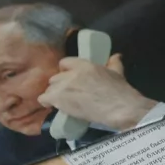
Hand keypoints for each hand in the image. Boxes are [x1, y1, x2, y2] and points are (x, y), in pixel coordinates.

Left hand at [38, 54, 156, 130]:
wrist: (118, 108)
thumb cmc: (120, 91)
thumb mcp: (117, 72)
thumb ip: (114, 63)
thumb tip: (116, 56)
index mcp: (83, 65)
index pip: (64, 62)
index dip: (65, 71)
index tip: (69, 78)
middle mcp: (70, 74)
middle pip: (55, 77)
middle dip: (59, 85)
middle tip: (67, 93)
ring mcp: (64, 87)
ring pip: (50, 88)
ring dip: (54, 94)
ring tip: (62, 102)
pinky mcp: (60, 100)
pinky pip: (44, 99)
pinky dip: (47, 102)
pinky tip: (53, 107)